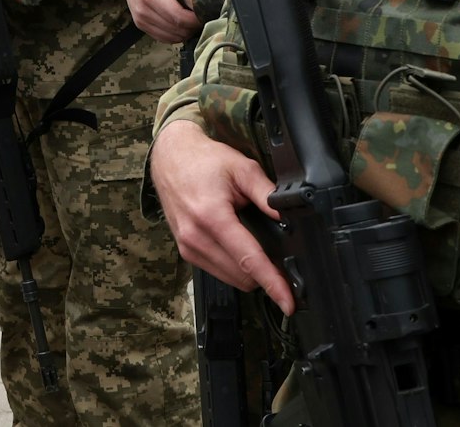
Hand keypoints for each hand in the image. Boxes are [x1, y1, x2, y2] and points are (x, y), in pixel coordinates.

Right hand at [115, 0, 207, 42]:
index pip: (178, 17)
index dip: (196, 19)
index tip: (207, 11)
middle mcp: (143, 9)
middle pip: (176, 29)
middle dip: (193, 26)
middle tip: (205, 14)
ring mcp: (140, 18)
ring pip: (171, 36)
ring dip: (186, 31)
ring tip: (195, 17)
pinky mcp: (140, 23)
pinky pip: (163, 37)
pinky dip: (176, 33)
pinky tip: (183, 22)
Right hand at [150, 120, 292, 313]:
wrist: (170, 157)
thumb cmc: (204, 160)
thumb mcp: (242, 168)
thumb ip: (267, 193)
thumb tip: (289, 216)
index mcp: (211, 216)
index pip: (248, 260)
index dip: (272, 283)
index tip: (288, 303)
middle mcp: (196, 237)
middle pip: (242, 276)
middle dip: (266, 275)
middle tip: (282, 261)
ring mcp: (188, 247)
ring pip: (231, 279)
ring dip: (249, 273)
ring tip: (259, 248)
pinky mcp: (185, 251)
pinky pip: (217, 271)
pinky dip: (234, 267)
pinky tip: (240, 248)